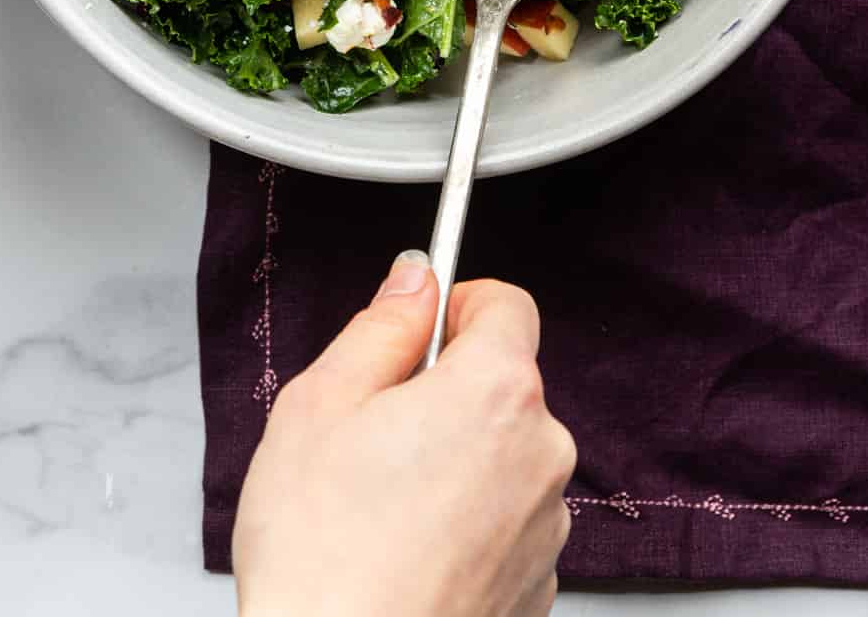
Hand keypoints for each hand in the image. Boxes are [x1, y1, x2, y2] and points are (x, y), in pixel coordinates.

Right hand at [233, 254, 575, 616]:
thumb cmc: (320, 556)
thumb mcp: (320, 405)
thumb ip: (380, 327)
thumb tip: (414, 281)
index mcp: (496, 392)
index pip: (507, 304)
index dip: (456, 307)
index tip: (417, 330)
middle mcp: (541, 454)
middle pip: (503, 384)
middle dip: (446, 391)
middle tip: (372, 434)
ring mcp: (547, 529)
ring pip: (503, 456)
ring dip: (457, 461)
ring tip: (381, 507)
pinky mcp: (537, 587)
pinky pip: (506, 522)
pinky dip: (466, 524)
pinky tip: (407, 552)